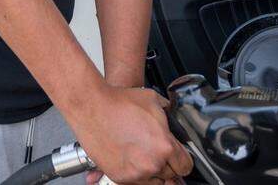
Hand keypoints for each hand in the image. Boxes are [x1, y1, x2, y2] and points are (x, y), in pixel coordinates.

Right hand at [73, 86, 191, 183]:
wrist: (91, 106)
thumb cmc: (118, 102)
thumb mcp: (153, 100)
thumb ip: (169, 115)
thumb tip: (174, 120)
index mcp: (164, 146)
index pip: (185, 165)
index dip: (181, 158)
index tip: (176, 156)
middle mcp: (152, 163)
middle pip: (171, 175)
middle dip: (165, 163)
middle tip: (154, 150)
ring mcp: (135, 173)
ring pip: (154, 181)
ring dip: (151, 170)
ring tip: (141, 153)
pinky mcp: (120, 177)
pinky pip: (136, 182)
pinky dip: (135, 172)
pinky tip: (129, 156)